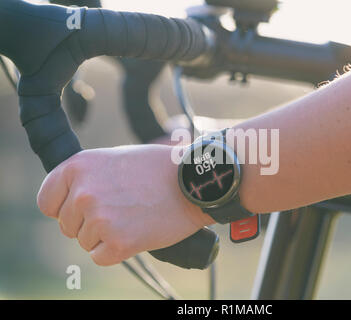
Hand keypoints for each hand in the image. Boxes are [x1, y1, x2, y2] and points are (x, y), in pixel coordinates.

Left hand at [37, 144, 212, 265]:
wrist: (193, 182)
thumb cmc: (158, 168)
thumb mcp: (114, 158)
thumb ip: (87, 177)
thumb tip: (69, 201)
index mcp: (78, 166)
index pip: (47, 201)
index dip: (63, 208)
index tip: (80, 210)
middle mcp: (83, 193)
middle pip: (67, 225)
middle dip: (89, 223)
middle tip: (120, 210)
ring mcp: (100, 219)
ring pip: (86, 242)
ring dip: (106, 236)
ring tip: (133, 217)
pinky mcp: (118, 243)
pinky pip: (101, 257)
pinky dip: (117, 250)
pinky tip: (136, 232)